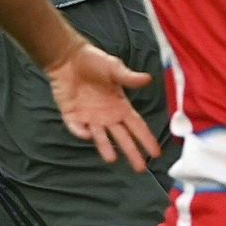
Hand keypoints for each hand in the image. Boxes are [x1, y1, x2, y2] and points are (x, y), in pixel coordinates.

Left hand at [46, 42, 159, 172]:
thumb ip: (129, 77)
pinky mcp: (71, 115)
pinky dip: (81, 132)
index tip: (157, 153)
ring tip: (112, 159)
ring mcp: (89, 117)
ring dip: (106, 148)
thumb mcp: (114, 68)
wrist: (68, 57)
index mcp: (120, 106)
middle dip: (131, 152)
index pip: (137, 126)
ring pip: (100, 137)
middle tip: (140, 168)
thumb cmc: (93, 61)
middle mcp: (107, 116)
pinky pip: (77, 128)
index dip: (146, 139)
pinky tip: (88, 134)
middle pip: (122, 138)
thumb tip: (148, 79)